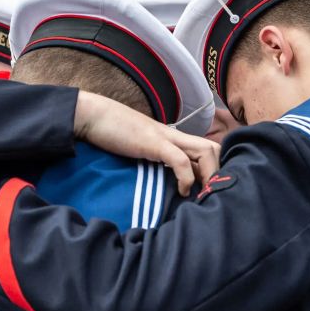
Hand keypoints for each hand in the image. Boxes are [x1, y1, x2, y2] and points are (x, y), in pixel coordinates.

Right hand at [75, 90, 219, 195]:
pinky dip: (187, 178)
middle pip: (213, 148)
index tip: (207, 190)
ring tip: (202, 194)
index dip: (212, 169)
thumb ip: (152, 158)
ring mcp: (165, 137)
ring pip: (205, 151)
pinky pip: (180, 159)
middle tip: (210, 195)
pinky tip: (182, 191)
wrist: (91, 115)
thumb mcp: (137, 147)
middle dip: (218, 173)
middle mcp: (174, 135)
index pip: (205, 148)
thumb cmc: (110, 132)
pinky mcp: (153, 142)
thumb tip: (159, 179)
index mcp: (171, 137)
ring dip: (210, 175)